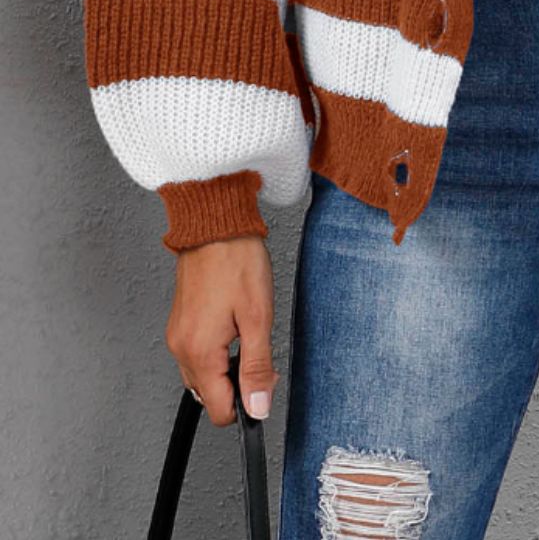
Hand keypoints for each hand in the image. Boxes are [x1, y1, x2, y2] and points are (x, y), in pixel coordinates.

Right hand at [165, 236, 278, 427]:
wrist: (216, 225)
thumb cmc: (237, 262)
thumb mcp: (258, 318)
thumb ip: (257, 367)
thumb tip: (257, 407)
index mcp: (199, 353)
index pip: (219, 410)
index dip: (247, 403)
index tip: (264, 378)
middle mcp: (181, 349)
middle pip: (209, 395)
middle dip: (237, 384)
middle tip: (260, 349)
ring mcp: (177, 335)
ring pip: (202, 376)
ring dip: (226, 368)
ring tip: (246, 334)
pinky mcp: (180, 323)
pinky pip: (197, 354)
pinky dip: (216, 352)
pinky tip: (232, 327)